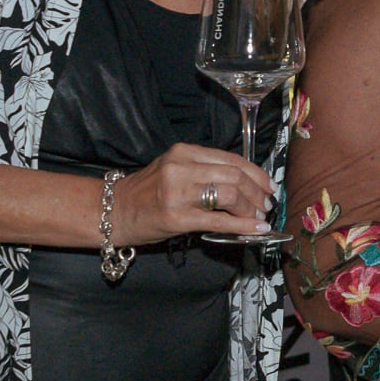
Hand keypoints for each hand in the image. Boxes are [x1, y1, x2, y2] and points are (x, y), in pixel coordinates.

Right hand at [109, 143, 276, 244]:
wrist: (111, 212)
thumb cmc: (146, 194)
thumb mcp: (174, 170)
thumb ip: (205, 171)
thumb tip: (245, 184)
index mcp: (184, 152)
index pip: (231, 159)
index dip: (256, 174)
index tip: (268, 186)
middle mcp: (181, 167)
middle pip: (234, 175)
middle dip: (257, 192)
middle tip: (267, 204)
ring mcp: (177, 192)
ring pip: (229, 194)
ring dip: (251, 208)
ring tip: (260, 217)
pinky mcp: (176, 217)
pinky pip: (218, 221)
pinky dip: (242, 225)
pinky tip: (254, 229)